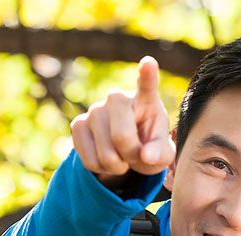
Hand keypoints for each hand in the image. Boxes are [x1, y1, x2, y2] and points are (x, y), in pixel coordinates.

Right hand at [71, 56, 175, 185]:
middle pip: (122, 138)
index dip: (147, 75)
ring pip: (105, 154)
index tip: (149, 62)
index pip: (146, 85)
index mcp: (145, 100)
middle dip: (132, 157)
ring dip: (117, 166)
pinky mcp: (78, 124)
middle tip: (137, 155)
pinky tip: (108, 158)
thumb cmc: (149, 146)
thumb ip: (161, 154)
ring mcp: (94, 109)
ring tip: (123, 157)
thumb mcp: (162, 153)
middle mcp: (117, 98)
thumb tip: (146, 155)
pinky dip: (102, 169)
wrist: (126, 150)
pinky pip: (90, 160)